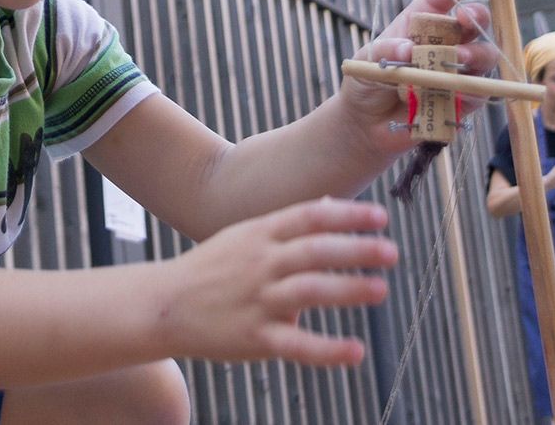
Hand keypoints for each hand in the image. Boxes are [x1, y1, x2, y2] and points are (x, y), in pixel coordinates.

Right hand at [162, 197, 397, 366]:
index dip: (347, 215)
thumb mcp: (244, 235)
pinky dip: (328, 349)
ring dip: (348, 289)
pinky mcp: (255, 337)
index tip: (381, 217)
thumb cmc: (210, 269)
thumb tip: (331, 204)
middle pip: (314, 250)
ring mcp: (257, 300)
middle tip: (391, 252)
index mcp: (259, 235)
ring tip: (380, 289)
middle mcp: (260, 263)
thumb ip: (287, 224)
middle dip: (355, 249)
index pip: (309, 217)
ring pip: (309, 290)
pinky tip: (356, 351)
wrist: (163, 306)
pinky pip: (296, 344)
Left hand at [341, 0, 499, 154]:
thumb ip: (385, 51)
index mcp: (419, 24)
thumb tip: (409, 49)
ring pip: (483, 57)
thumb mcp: (366, 60)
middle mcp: (443, 44)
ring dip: (475, 55)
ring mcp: (455, 71)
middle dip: (475, 17)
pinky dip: (470, 93)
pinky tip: (455, 95)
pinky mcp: (461, 101)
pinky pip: (478, 95)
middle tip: (463, 21)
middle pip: (474, 24)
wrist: (365, 123)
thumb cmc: (366, 81)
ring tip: (457, 59)